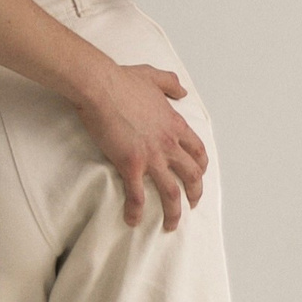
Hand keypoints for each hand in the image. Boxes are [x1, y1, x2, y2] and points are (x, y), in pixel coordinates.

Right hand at [77, 63, 207, 229]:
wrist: (99, 86)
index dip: (201, 166)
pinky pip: (137, 195)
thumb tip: (182, 91)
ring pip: (172, 192)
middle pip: (192, 176)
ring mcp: (151, 156)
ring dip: (173, 212)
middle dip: (195, 194)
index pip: (197, 150)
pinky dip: (136, 211)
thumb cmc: (121, 80)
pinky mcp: (131, 164)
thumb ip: (170, 84)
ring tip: (170, 225)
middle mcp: (168, 144)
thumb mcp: (153, 76)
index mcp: (174, 125)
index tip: (199, 176)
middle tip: (192, 205)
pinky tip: (133, 221)